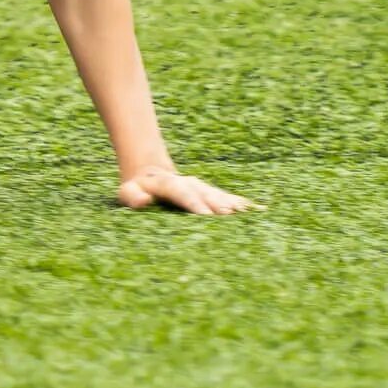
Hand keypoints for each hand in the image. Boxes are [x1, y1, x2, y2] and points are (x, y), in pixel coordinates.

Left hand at [116, 165, 253, 215]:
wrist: (151, 173)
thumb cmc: (137, 190)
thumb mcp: (127, 192)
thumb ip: (132, 196)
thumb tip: (142, 199)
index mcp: (167, 184)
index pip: (181, 192)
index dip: (193, 202)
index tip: (205, 214)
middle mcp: (188, 184)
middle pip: (204, 193)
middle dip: (217, 203)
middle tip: (229, 214)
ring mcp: (201, 188)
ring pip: (218, 195)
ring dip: (232, 204)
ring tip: (246, 213)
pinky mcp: (211, 194)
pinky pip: (228, 199)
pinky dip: (242, 205)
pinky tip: (260, 210)